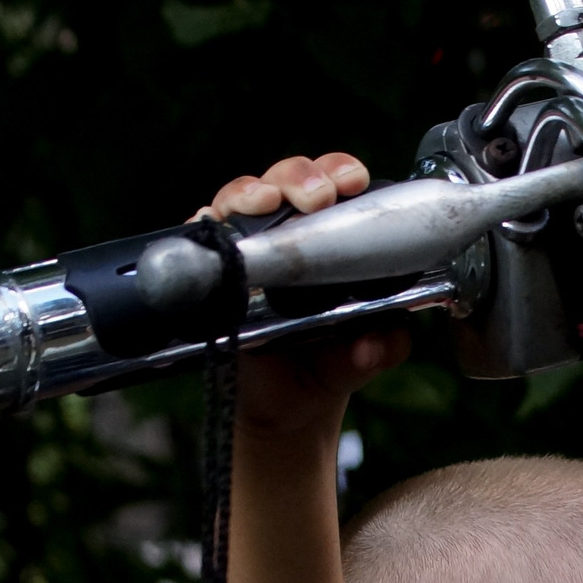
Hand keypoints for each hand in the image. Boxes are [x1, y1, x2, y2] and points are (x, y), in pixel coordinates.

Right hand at [196, 153, 408, 436]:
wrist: (287, 410)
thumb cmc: (325, 365)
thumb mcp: (364, 356)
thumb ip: (382, 346)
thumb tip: (375, 343)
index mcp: (329, 238)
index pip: (333, 184)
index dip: (340, 172)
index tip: (354, 182)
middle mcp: (286, 236)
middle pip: (287, 179)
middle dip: (301, 176)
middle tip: (317, 197)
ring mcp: (246, 250)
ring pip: (242, 196)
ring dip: (253, 192)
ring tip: (267, 203)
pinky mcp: (211, 271)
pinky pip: (200, 233)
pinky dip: (206, 220)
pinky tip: (216, 222)